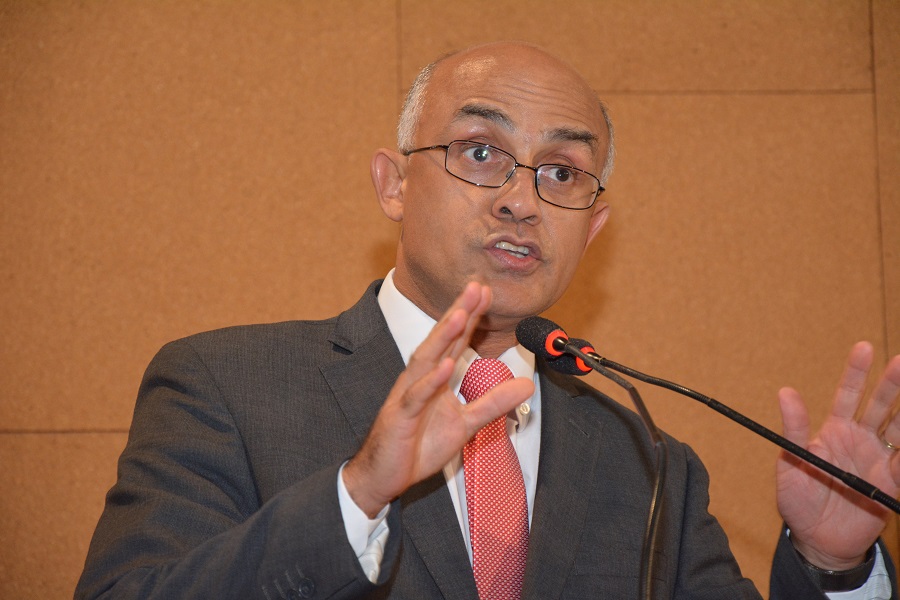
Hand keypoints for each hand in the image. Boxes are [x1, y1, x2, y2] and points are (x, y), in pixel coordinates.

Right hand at [342, 281, 534, 516]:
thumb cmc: (417, 446)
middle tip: (477, 286)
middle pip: (441, 340)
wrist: (383, 476)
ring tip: (461, 313)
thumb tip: (526, 386)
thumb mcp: (465, 424)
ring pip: (426, 360)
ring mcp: (408, 396)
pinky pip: (416, 396)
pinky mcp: (399, 417)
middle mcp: (420, 379)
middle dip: (459, 312)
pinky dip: (430, 381)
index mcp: (435, 378)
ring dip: (443, 336)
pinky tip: (444, 365)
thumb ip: (493, 403)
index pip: (455, 341)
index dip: (471, 317)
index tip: (487, 291)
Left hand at [777, 342, 899, 569]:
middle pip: (880, 405)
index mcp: (834, 431)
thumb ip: (793, 430)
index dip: (856, 372)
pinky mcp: (892, 483)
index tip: (864, 347)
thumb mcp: (789, 464)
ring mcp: (879, 460)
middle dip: (891, 383)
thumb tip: (785, 392)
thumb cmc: (798, 501)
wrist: (817, 540)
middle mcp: (860, 439)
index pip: (848, 395)